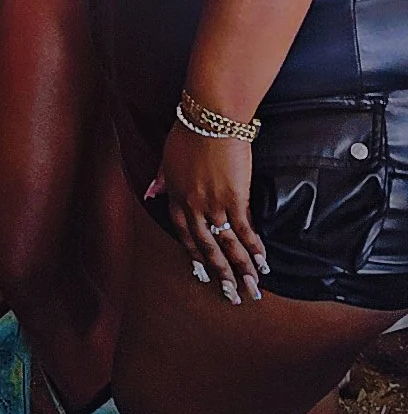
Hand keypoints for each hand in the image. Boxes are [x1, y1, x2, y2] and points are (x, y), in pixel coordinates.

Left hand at [160, 120, 267, 303]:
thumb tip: (150, 192)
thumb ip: (161, 179)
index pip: (184, 232)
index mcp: (175, 196)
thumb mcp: (167, 156)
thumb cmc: (188, 131)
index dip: (194, 253)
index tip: (202, 271)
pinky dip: (254, 247)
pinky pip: (244, 229)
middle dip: (219, 272)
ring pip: (227, 244)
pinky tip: (262, 261)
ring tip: (250, 288)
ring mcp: (213, 205)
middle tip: (230, 293)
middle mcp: (192, 206)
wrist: (210, 119)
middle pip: (206, 246)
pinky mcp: (234, 199)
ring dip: (240, 268)